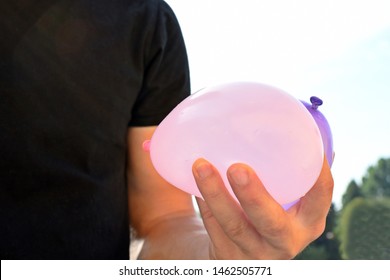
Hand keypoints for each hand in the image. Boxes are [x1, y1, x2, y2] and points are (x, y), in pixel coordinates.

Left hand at [192, 157, 333, 258]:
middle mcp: (285, 241)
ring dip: (216, 194)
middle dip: (253, 196)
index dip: (319, 174)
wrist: (240, 255)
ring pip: (233, 225)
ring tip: (201, 165)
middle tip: (237, 168)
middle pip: (271, 221)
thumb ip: (289, 174)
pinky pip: (212, 226)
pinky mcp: (227, 256)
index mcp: (307, 221)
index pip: (320, 197)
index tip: (307, 145)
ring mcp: (254, 252)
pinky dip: (203, 202)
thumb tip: (297, 124)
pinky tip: (194, 179)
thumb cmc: (266, 214)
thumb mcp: (285, 203)